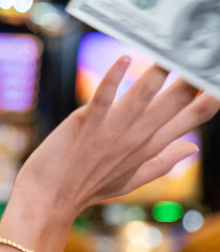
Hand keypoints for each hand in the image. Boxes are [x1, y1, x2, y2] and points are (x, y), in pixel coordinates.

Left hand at [14, 57, 219, 223]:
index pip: (190, 118)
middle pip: (175, 103)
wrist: (49, 200)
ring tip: (173, 51)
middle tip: (205, 55)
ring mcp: (112, 130)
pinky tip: (125, 59)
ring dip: (158, 72)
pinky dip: (113, 78)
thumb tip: (193, 147)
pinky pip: (103, 97)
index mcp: (150, 147)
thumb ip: (163, 162)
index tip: (218, 79)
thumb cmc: (87, 187)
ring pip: (143, 95)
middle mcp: (136, 137)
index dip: (209, 98)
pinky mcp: (85, 123)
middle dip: (193, 78)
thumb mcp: (131, 180)